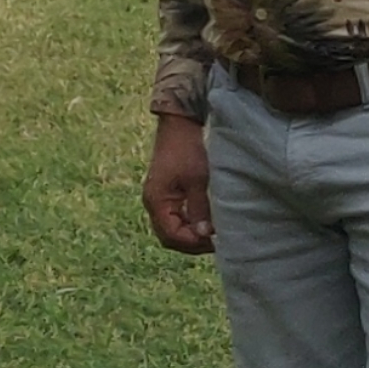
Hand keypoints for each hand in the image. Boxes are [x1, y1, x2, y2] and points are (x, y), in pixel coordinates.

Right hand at [143, 114, 214, 254]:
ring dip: (190, 234)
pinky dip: (187, 223)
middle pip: (169, 236)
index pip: (172, 235)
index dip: (193, 242)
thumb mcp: (197, 180)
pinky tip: (205, 221)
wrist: (179, 124)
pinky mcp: (164, 192)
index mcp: (156, 201)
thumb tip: (205, 234)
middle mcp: (152, 203)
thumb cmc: (188, 149)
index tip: (215, 241)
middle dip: (191, 243)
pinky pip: (173, 217)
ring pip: (171, 228)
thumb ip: (199, 208)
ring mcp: (157, 198)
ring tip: (212, 234)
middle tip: (216, 242)